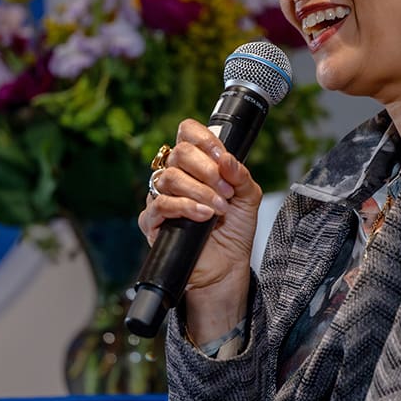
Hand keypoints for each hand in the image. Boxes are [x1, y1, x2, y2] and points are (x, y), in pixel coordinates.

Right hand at [138, 119, 261, 341]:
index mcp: (196, 164)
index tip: (222, 157)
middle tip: (226, 191)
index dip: (203, 139)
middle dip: (206, 170)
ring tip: (219, 208)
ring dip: (200, 191)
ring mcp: (160, 198)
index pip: (188, 133)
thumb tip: (227, 159)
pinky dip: (186, 207)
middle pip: (178, 153)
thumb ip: (241, 175)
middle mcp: (175, 176)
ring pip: (170, 178)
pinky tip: (204, 215)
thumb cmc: (234, 230)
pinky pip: (161, 205)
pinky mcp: (152, 221)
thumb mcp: (248, 198)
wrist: (226, 266)